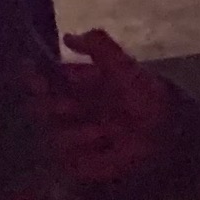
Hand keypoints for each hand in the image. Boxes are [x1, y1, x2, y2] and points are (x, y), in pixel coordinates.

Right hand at [52, 28, 173, 187]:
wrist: (165, 132)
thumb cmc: (144, 96)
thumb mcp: (124, 66)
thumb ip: (98, 46)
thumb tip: (66, 36)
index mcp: (81, 85)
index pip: (47, 80)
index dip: (37, 78)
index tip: (34, 77)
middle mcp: (73, 110)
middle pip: (42, 108)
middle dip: (52, 107)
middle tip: (68, 108)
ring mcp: (74, 137)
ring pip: (53, 134)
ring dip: (76, 133)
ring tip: (100, 132)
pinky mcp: (80, 162)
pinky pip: (66, 160)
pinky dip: (84, 155)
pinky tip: (103, 149)